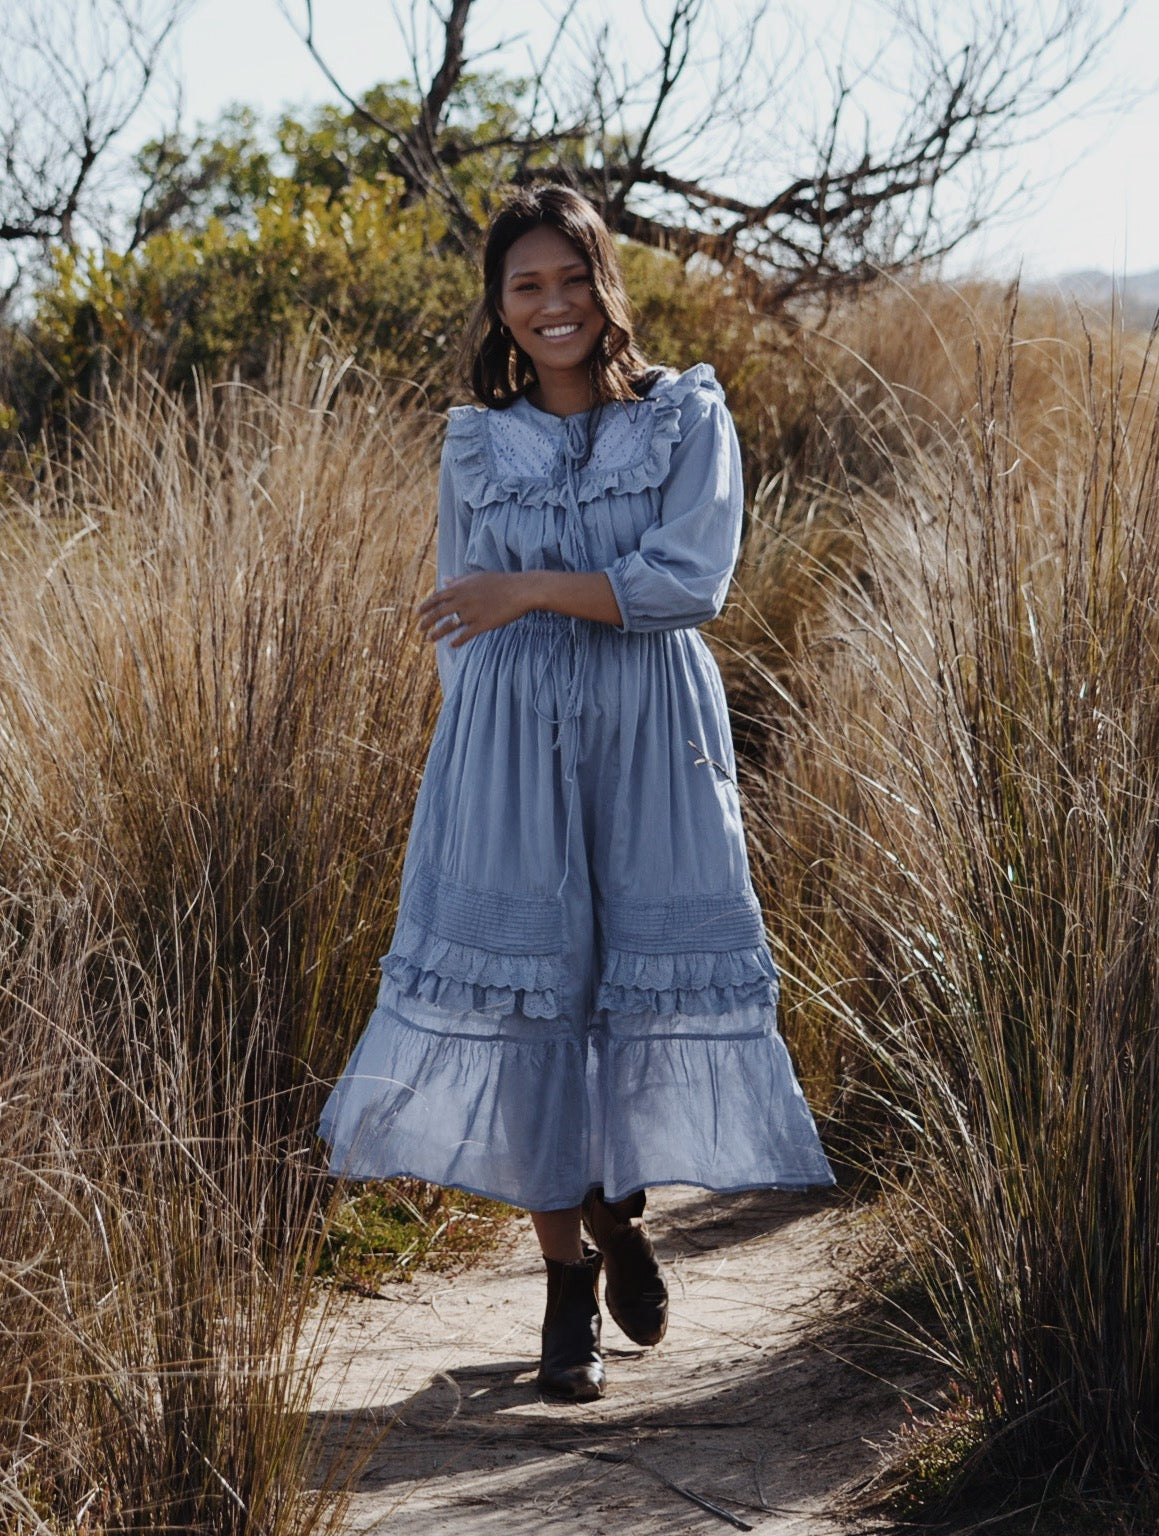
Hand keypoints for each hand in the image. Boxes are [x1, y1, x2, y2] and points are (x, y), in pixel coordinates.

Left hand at [417, 572, 535, 647]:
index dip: (425, 606)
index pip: (436, 597)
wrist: (520, 590)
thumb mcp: (477, 577)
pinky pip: (465, 635)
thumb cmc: (500, 582)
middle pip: (438, 613)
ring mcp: (472, 613)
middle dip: (426, 622)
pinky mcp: (482, 624)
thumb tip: (444, 580)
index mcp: (460, 588)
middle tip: (419, 629)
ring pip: (448, 626)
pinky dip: (456, 641)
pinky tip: (451, 645)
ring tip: (430, 639)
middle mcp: (463, 600)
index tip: (417, 613)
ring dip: (437, 634)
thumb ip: (458, 580)